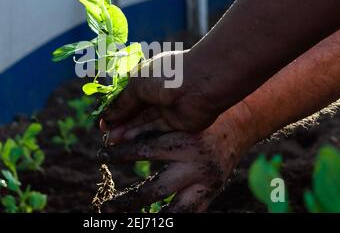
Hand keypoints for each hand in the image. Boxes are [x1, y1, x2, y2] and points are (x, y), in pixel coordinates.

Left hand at [98, 106, 252, 211]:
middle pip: (156, 189)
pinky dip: (172, 219)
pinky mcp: (212, 194)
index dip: (120, 154)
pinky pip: (191, 214)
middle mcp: (196, 165)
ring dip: (149, 219)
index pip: (145, 150)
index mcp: (186, 141)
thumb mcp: (176, 117)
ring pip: (174, 211)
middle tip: (107, 206)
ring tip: (126, 221)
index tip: (100, 155)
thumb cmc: (200, 117)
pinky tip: (154, 221)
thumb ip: (147, 127)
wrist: (238, 126)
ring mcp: (206, 184)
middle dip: (129, 200)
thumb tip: (113, 136)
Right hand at [101, 50, 225, 140]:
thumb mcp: (137, 85)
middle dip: (120, 122)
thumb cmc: (167, 76)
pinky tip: (126, 140)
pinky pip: (156, 130)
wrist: (200, 84)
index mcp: (149, 76)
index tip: (103, 121)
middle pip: (135, 110)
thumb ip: (122, 103)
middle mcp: (158, 91)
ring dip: (127, 131)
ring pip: (144, 122)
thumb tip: (107, 117)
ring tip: (112, 140)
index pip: (128, 94)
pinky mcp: (177, 122)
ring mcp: (168, 107)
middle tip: (105, 134)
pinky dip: (140, 135)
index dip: (115, 108)